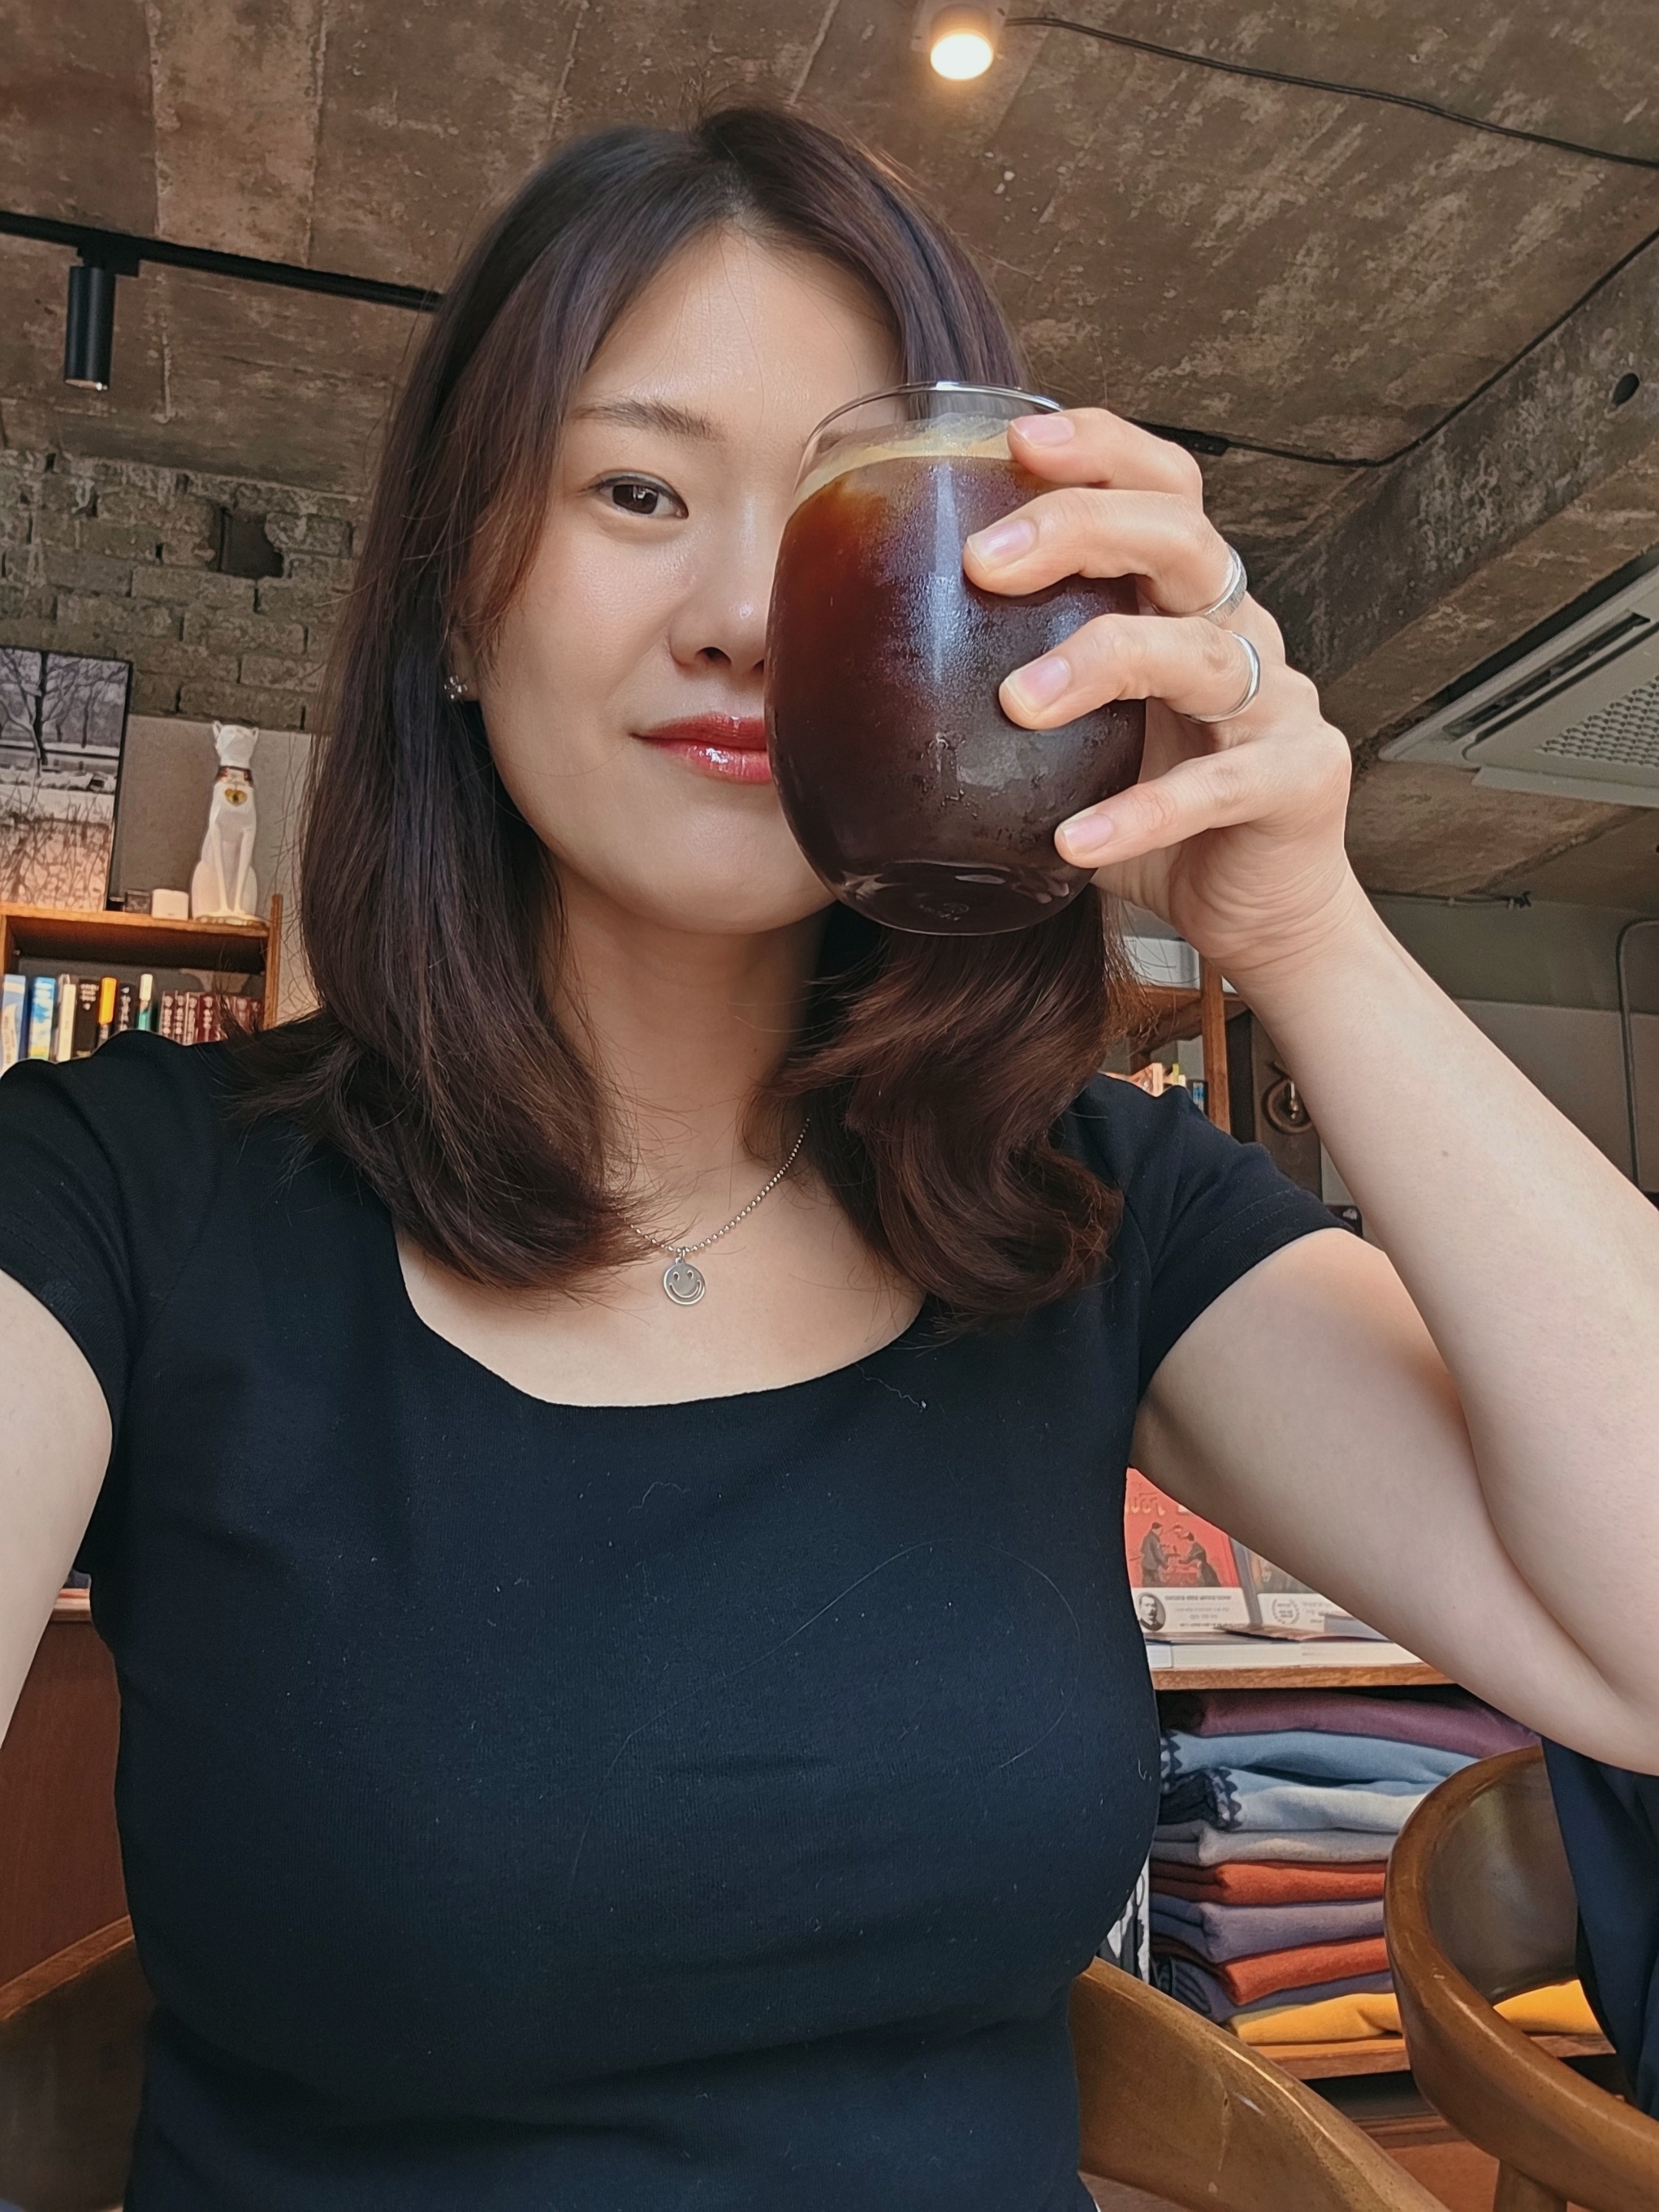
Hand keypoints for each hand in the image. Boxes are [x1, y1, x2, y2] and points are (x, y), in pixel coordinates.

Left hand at [961, 407, 1361, 984]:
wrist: (1258, 914)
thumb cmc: (1151, 812)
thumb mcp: (1073, 742)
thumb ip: (1003, 697)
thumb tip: (840, 690)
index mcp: (1185, 605)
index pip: (1163, 490)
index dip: (1104, 451)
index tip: (1018, 438)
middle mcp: (1240, 635)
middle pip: (1184, 541)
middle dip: (1086, 530)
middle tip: (985, 563)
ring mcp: (1278, 706)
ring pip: (1205, 654)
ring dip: (1106, 662)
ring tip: (1019, 701)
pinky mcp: (1298, 785)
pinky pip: (1218, 789)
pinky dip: (1142, 813)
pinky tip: (1073, 841)